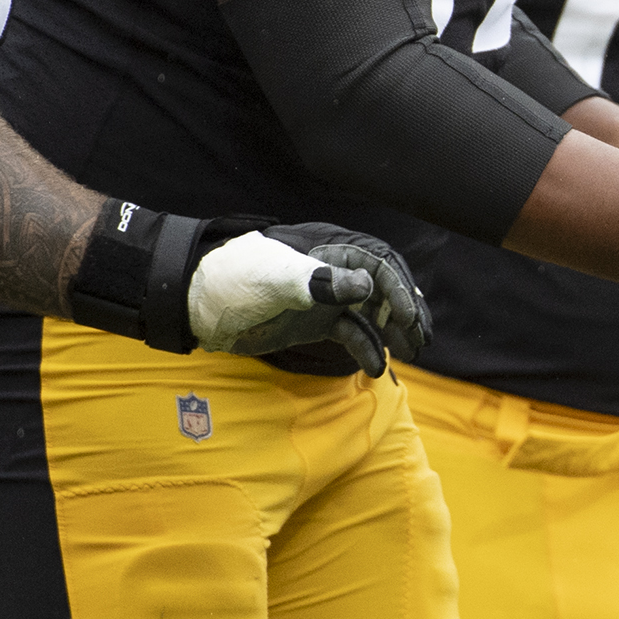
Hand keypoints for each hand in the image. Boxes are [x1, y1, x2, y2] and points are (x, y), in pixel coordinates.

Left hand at [185, 224, 432, 373]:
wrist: (197, 303)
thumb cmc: (234, 279)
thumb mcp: (276, 278)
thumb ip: (319, 281)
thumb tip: (366, 286)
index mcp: (328, 250)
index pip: (378, 265)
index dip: (400, 290)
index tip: (410, 320)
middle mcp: (332, 271)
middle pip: (383, 288)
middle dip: (406, 312)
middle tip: (422, 339)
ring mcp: (324, 298)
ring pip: (372, 313)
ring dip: (392, 332)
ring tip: (411, 353)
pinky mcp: (314, 323)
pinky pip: (351, 333)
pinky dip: (365, 349)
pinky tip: (376, 367)